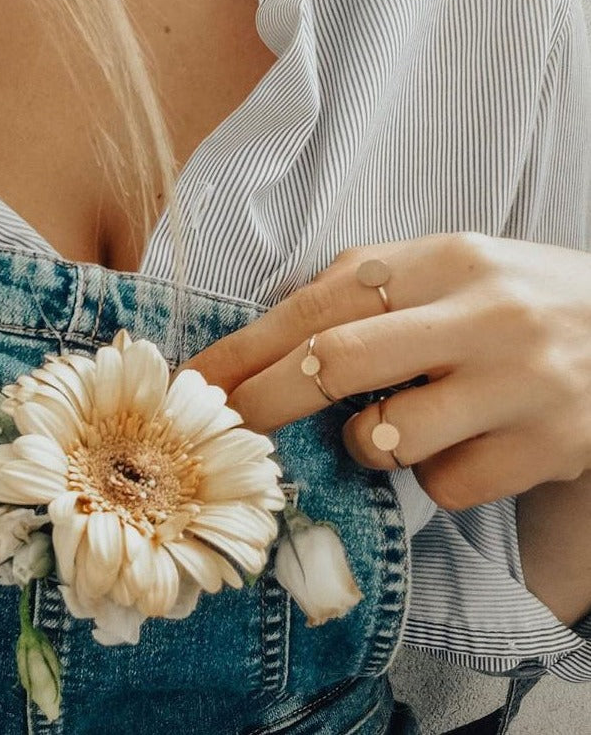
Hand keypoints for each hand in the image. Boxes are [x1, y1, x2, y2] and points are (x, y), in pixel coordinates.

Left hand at [179, 233, 590, 509]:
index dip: (246, 348)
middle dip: (266, 401)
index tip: (197, 380)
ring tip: (396, 422)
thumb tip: (275, 328)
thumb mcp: (450, 268)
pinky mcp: (549, 447)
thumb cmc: (519, 301)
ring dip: (365, 444)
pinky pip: (447, 486)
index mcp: (446, 260)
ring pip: (388, 439)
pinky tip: (464, 445)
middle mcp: (482, 315)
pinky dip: (433, 476)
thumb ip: (367, 284)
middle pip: (336, 363)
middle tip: (227, 424)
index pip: (318, 304)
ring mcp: (519, 383)